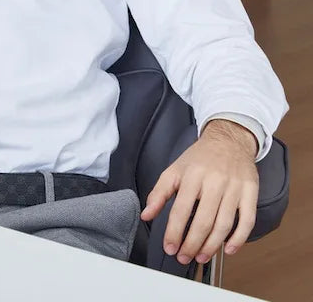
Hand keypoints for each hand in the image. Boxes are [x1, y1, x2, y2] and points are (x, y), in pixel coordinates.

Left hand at [140, 119, 258, 264]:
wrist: (228, 140)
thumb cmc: (200, 158)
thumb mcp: (174, 170)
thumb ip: (158, 193)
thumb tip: (146, 214)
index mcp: (192, 176)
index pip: (181, 209)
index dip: (174, 232)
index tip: (169, 247)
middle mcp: (213, 182)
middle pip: (203, 221)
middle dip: (192, 244)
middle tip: (184, 257)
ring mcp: (234, 188)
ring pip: (224, 224)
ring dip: (212, 246)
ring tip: (201, 257)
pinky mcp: (250, 192)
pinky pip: (247, 221)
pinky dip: (239, 239)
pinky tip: (228, 250)